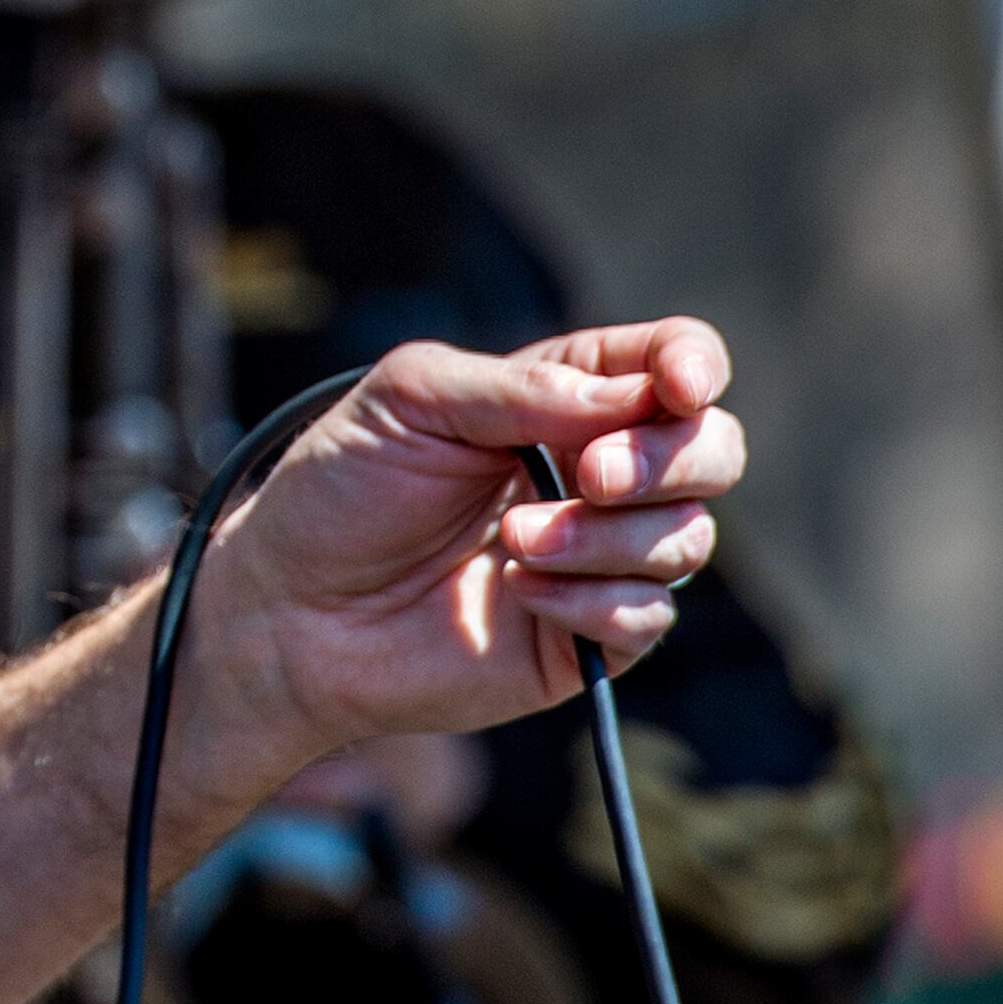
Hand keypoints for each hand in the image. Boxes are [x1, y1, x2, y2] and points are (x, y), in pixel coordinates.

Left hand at [209, 320, 740, 771]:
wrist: (288, 609)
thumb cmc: (338, 490)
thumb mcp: (410, 401)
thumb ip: (520, 388)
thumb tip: (635, 398)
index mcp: (561, 398)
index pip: (671, 364)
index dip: (693, 366)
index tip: (679, 384)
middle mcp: (595, 473)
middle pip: (713, 451)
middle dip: (669, 459)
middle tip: (587, 475)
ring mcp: (597, 558)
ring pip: (686, 538)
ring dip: (605, 537)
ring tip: (512, 541)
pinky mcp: (585, 639)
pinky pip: (648, 618)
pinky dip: (592, 600)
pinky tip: (517, 590)